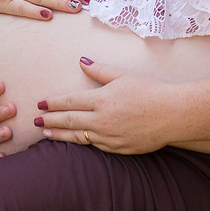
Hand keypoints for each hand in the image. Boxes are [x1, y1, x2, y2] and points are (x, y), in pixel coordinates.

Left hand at [34, 58, 174, 154]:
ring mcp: (109, 137)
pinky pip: (96, 146)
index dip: (54, 103)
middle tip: (36, 122)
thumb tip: (81, 61)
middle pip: (69, 121)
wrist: (172, 114)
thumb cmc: (150, 91)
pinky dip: (83, 143)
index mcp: (101, 100)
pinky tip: (76, 141)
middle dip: (50, 121)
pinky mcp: (119, 148)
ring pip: (79, 137)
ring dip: (61, 136)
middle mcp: (101, 120)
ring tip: (47, 135)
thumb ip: (100, 71)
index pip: (70, 101)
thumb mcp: (124, 76)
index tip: (41, 104)